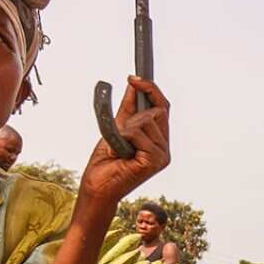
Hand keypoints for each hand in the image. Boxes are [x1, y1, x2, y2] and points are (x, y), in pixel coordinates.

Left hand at [78, 77, 171, 205]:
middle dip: (134, 115)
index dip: (151, 89)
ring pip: (145, 121)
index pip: (163, 107)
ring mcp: (162, 156)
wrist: (98, 186)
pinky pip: (137, 133)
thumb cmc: (106, 162)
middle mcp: (165, 148)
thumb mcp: (117, 127)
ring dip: (125, 130)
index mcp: (159, 140)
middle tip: (119, 131)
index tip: (134, 77)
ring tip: (118, 148)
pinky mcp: (155, 161)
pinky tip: (120, 154)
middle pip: (157, 111)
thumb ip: (128, 108)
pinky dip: (123, 139)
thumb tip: (133, 85)